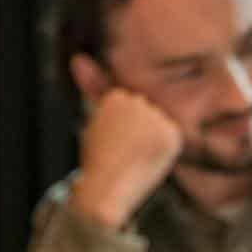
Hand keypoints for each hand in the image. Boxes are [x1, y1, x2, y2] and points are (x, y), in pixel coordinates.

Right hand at [70, 89, 183, 228]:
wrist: (105, 191)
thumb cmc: (98, 162)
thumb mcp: (96, 123)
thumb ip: (95, 91)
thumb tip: (78, 61)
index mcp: (115, 98)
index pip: (132, 106)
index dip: (126, 128)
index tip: (115, 144)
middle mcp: (136, 101)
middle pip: (147, 111)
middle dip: (140, 131)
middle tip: (126, 153)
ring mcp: (154, 116)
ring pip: (160, 123)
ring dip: (154, 138)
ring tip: (136, 157)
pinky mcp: (170, 132)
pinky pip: (173, 136)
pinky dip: (165, 149)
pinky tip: (150, 159)